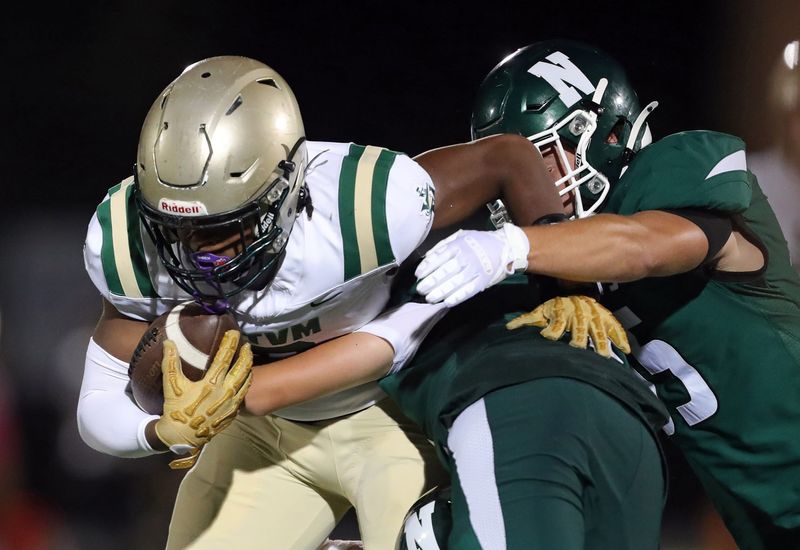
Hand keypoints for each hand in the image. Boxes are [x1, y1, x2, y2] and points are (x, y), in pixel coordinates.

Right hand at [155, 330, 252, 468]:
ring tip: (248, 356)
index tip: (234, 332)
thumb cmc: (176, 410)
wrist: (181, 437)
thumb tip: (168, 342)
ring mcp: (232, 403)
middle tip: (246, 343)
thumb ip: (171, 362)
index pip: (224, 358)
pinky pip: (244, 393)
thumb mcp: (172, 385)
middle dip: (245, 353)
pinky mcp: (234, 412)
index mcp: (211, 383)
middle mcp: (225, 391)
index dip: (230, 343)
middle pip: (241, 367)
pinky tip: (246, 376)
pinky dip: (247, 382)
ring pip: (246, 380)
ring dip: (248, 366)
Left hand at [415, 224, 528, 306]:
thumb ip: (443, 245)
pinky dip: (457, 297)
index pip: (439, 257)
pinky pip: (468, 291)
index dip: (427, 267)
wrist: (504, 247)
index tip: (418, 275)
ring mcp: (475, 270)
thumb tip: (427, 257)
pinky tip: (446, 302)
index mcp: (459, 245)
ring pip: (455, 283)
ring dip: (440, 292)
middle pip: (445, 271)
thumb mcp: (460, 236)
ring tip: (429, 298)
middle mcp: (466, 258)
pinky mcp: (482, 281)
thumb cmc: (478, 242)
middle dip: (430, 282)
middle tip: (420, 289)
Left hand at [506, 295, 629, 357]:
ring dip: (600, 342)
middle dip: (580, 338)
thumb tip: (508, 327)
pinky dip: (620, 337)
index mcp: (562, 311)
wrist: (574, 292)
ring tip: (604, 355)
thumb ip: (525, 320)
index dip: (553, 330)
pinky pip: (614, 327)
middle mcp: (579, 313)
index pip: (557, 323)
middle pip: (580, 327)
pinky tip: (625, 350)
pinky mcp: (604, 317)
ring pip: (598, 328)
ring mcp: (593, 315)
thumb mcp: (539, 311)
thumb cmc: (555, 306)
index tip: (548, 336)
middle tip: (579, 348)